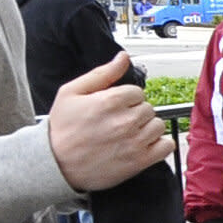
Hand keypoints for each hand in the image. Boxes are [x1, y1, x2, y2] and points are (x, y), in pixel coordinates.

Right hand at [46, 53, 170, 191]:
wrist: (56, 164)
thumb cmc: (62, 129)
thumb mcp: (71, 92)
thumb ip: (102, 73)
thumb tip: (123, 58)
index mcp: (111, 101)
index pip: (137, 92)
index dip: (126, 99)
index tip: (114, 108)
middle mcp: (126, 121)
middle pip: (147, 108)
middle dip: (135, 113)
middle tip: (116, 123)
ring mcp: (135, 142)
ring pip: (158, 126)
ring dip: (146, 129)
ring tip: (127, 135)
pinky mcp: (140, 161)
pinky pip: (166, 147)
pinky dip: (158, 145)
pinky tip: (141, 146)